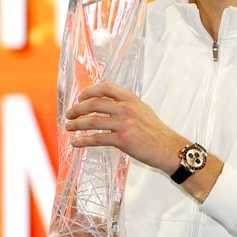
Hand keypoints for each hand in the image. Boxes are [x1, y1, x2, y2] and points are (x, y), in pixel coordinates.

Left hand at [64, 81, 185, 174]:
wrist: (168, 148)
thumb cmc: (156, 131)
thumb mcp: (143, 110)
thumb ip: (126, 104)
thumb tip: (108, 103)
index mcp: (131, 99)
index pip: (106, 87)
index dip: (90, 91)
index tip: (81, 97)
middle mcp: (127, 108)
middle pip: (94, 103)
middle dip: (78, 108)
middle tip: (70, 114)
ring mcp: (124, 124)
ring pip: (93, 121)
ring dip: (77, 124)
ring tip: (68, 127)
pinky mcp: (123, 140)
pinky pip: (97, 139)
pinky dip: (83, 141)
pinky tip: (76, 142)